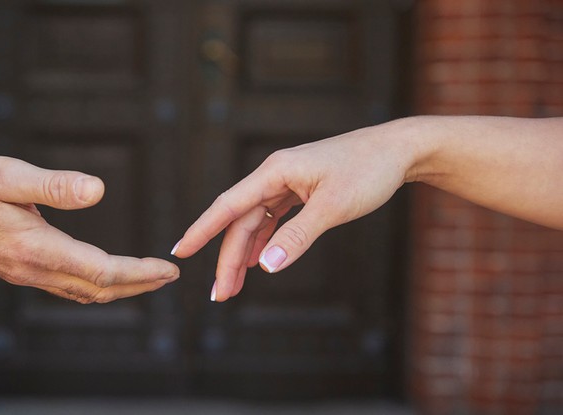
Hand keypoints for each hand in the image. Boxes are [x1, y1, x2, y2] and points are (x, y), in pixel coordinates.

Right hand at [0, 156, 179, 302]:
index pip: (102, 270)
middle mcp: (34, 270)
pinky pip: (68, 289)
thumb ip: (54, 185)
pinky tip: (106, 278)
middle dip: (139, 284)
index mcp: (37, 248)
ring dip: (121, 289)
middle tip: (169, 276)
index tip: (168, 268)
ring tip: (148, 280)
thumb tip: (99, 190)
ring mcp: (26, 275)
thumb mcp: (9, 176)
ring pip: (84, 293)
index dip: (140, 271)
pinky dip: (97, 287)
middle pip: (99, 289)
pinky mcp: (20, 272)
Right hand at [172, 123, 412, 301]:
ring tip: (234, 286)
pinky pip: (273, 218)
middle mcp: (275, 175)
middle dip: (229, 258)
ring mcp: (288, 182)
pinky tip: (260, 261)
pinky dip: (265, 241)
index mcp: (275, 171)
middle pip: (241, 221)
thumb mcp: (333, 207)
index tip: (180, 252)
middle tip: (220, 294)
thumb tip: (268, 266)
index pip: (228, 205)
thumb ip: (298, 236)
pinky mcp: (301, 190)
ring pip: (256, 222)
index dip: (202, 230)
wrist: (398, 151)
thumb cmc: (368, 171)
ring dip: (245, 253)